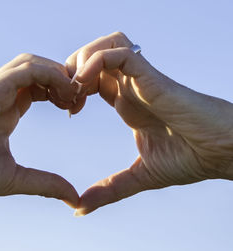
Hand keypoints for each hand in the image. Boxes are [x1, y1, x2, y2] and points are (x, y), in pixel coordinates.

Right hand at [0, 53, 79, 207]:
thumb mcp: (17, 178)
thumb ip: (46, 183)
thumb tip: (73, 198)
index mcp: (7, 109)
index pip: (40, 87)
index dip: (62, 93)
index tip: (75, 109)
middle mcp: (1, 95)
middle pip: (39, 70)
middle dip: (64, 80)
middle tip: (80, 99)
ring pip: (33, 63)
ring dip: (59, 74)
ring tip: (73, 95)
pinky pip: (27, 69)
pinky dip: (51, 74)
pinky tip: (65, 92)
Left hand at [66, 32, 232, 215]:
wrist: (221, 153)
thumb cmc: (188, 159)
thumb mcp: (137, 177)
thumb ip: (108, 189)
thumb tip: (79, 209)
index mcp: (125, 102)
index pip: (91, 79)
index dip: (72, 89)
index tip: (67, 110)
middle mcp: (130, 86)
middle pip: (92, 56)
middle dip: (70, 70)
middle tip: (65, 97)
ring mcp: (140, 79)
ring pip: (104, 45)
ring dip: (82, 61)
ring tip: (76, 89)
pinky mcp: (150, 75)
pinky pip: (118, 52)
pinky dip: (96, 62)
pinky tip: (85, 85)